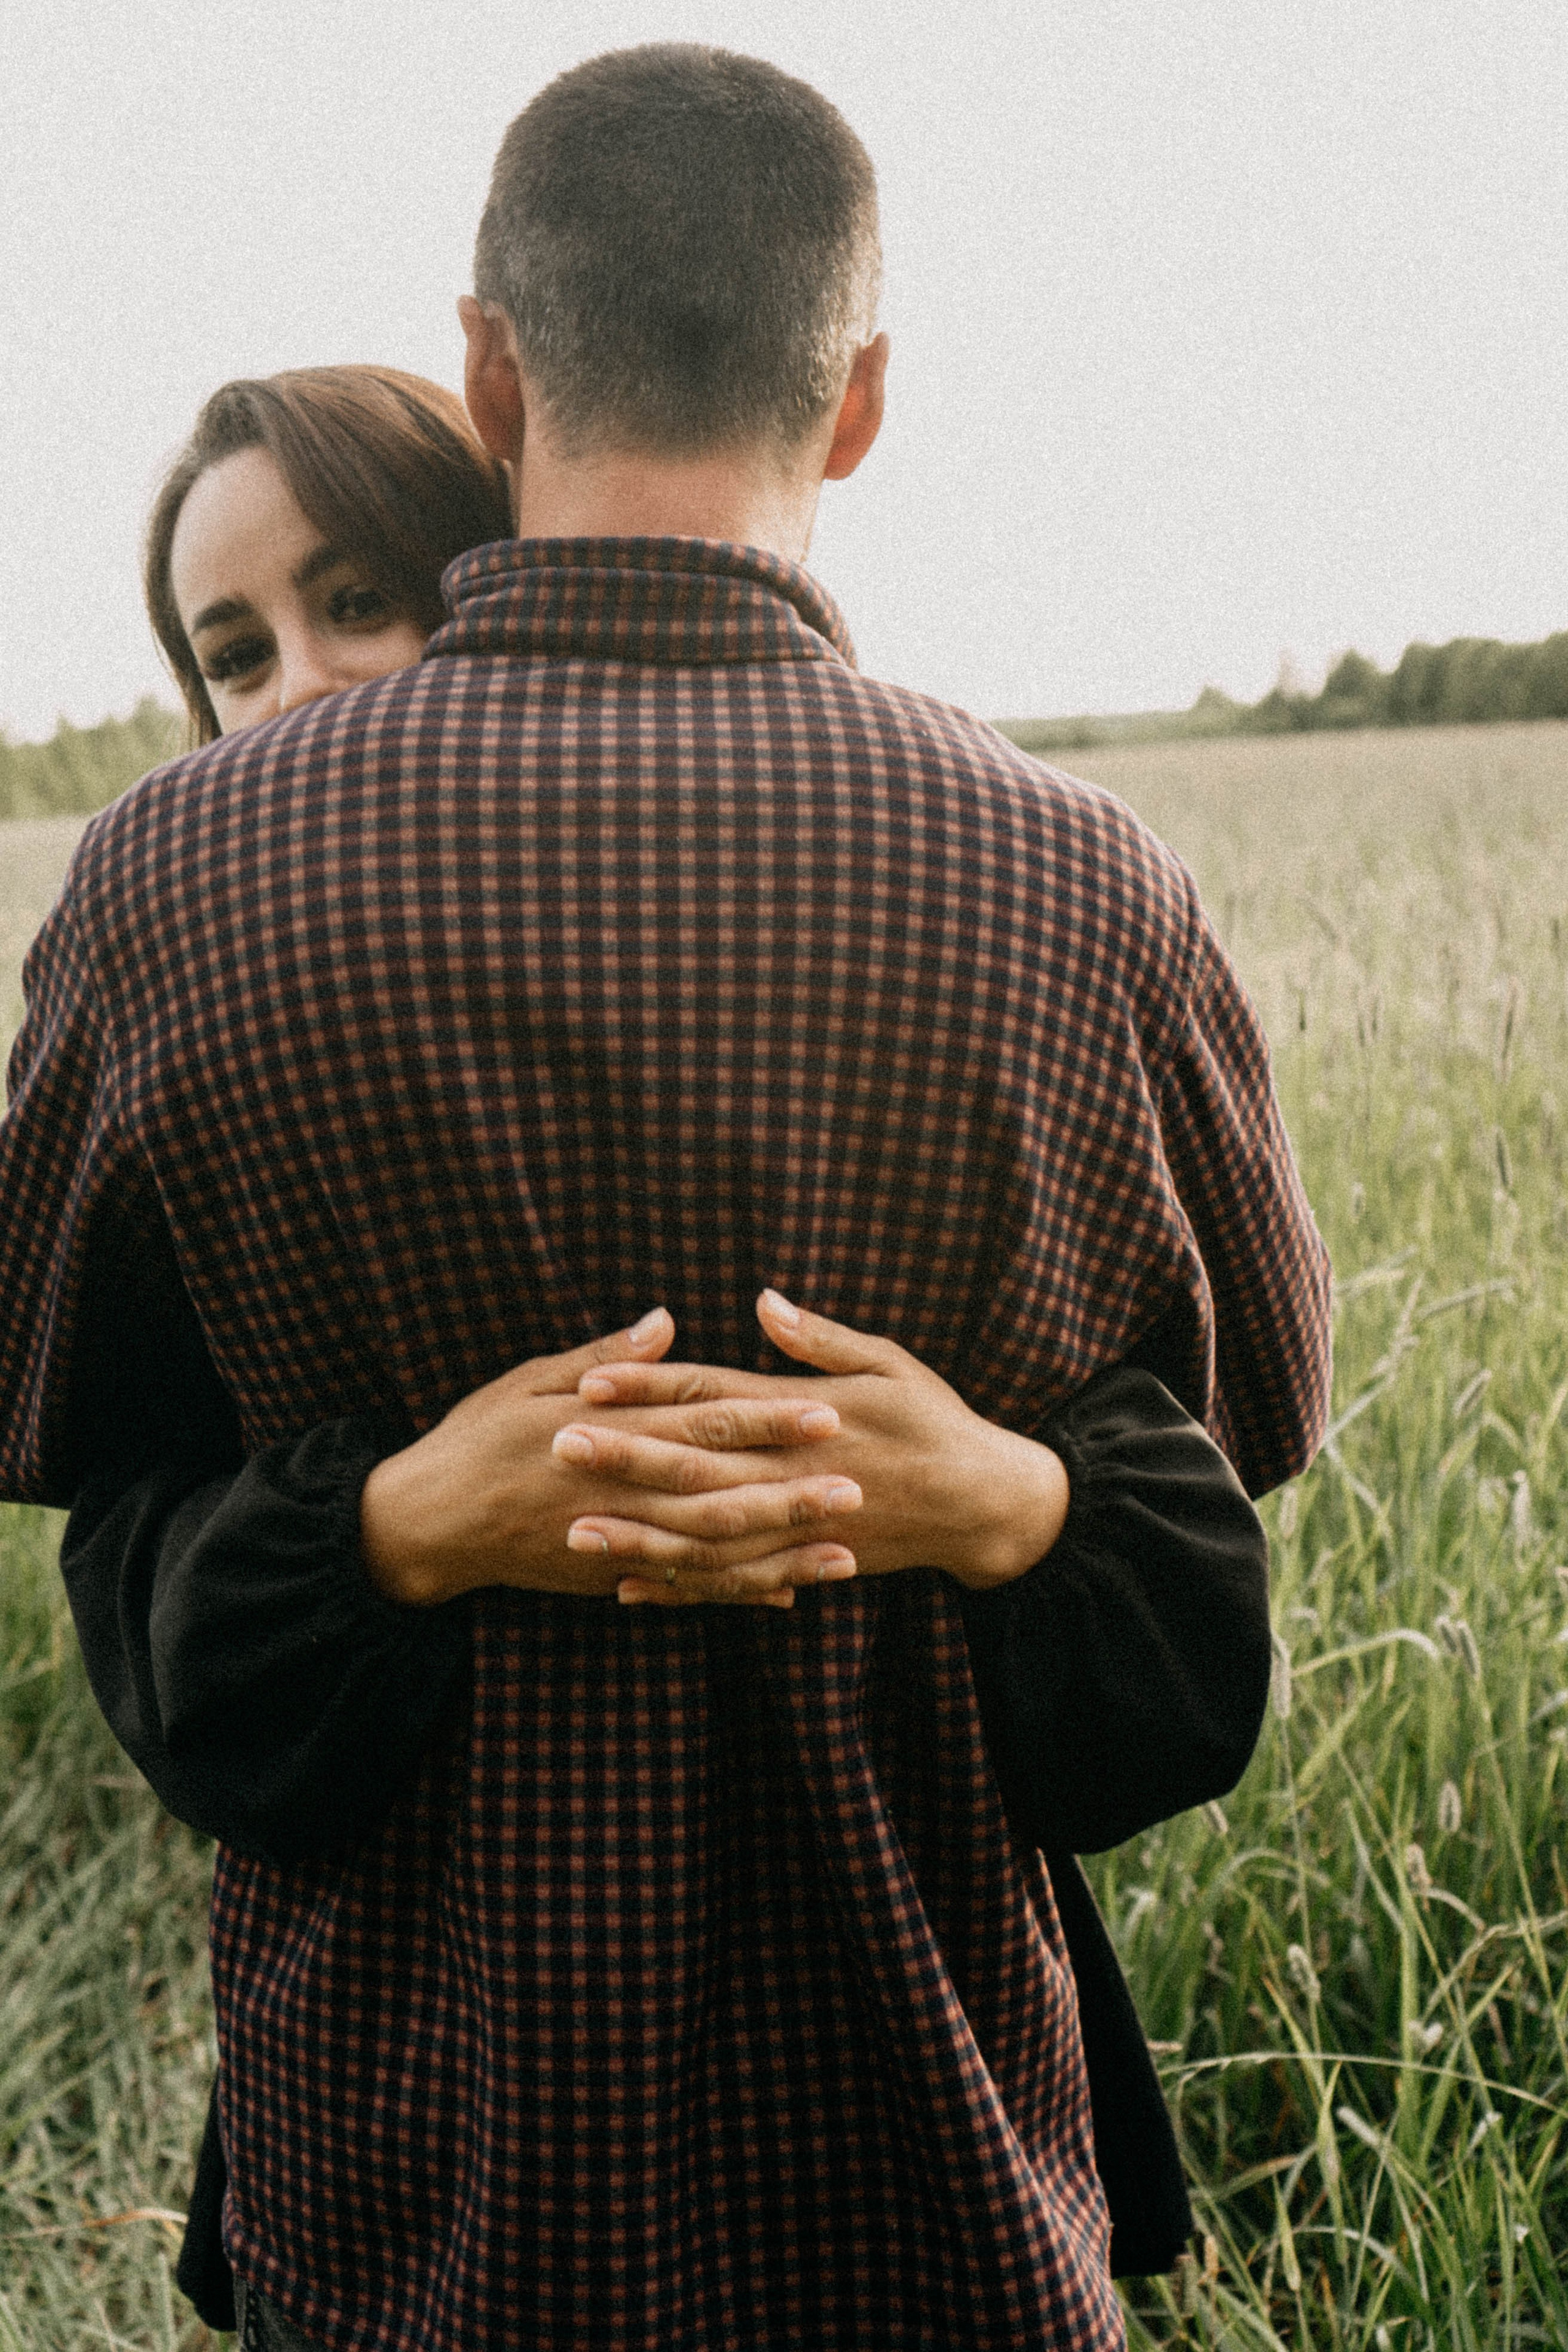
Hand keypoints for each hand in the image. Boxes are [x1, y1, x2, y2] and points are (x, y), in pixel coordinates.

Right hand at [359, 1307, 859, 1608]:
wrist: (425, 1523)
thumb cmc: (475, 1438)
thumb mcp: (528, 1381)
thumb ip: (605, 1358)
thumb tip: (668, 1320)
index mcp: (607, 1434)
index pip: (703, 1424)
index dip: (768, 1421)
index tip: (827, 1413)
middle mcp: (620, 1493)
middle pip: (722, 1494)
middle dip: (792, 1491)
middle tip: (859, 1484)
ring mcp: (617, 1544)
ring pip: (712, 1553)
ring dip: (781, 1552)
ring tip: (844, 1551)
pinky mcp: (609, 1578)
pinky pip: (684, 1589)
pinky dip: (736, 1592)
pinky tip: (788, 1591)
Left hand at [560, 1291, 1069, 1603]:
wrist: (985, 1505)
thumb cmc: (935, 1421)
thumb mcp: (888, 1363)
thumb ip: (819, 1338)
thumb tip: (762, 1300)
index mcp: (808, 1415)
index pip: (712, 1397)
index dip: (650, 1387)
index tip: (589, 1381)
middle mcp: (795, 1472)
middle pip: (695, 1465)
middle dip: (622, 1457)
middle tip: (553, 1446)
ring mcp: (797, 1524)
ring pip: (705, 1535)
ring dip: (639, 1534)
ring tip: (573, 1531)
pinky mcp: (803, 1561)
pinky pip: (733, 1582)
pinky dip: (682, 1588)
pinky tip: (628, 1589)